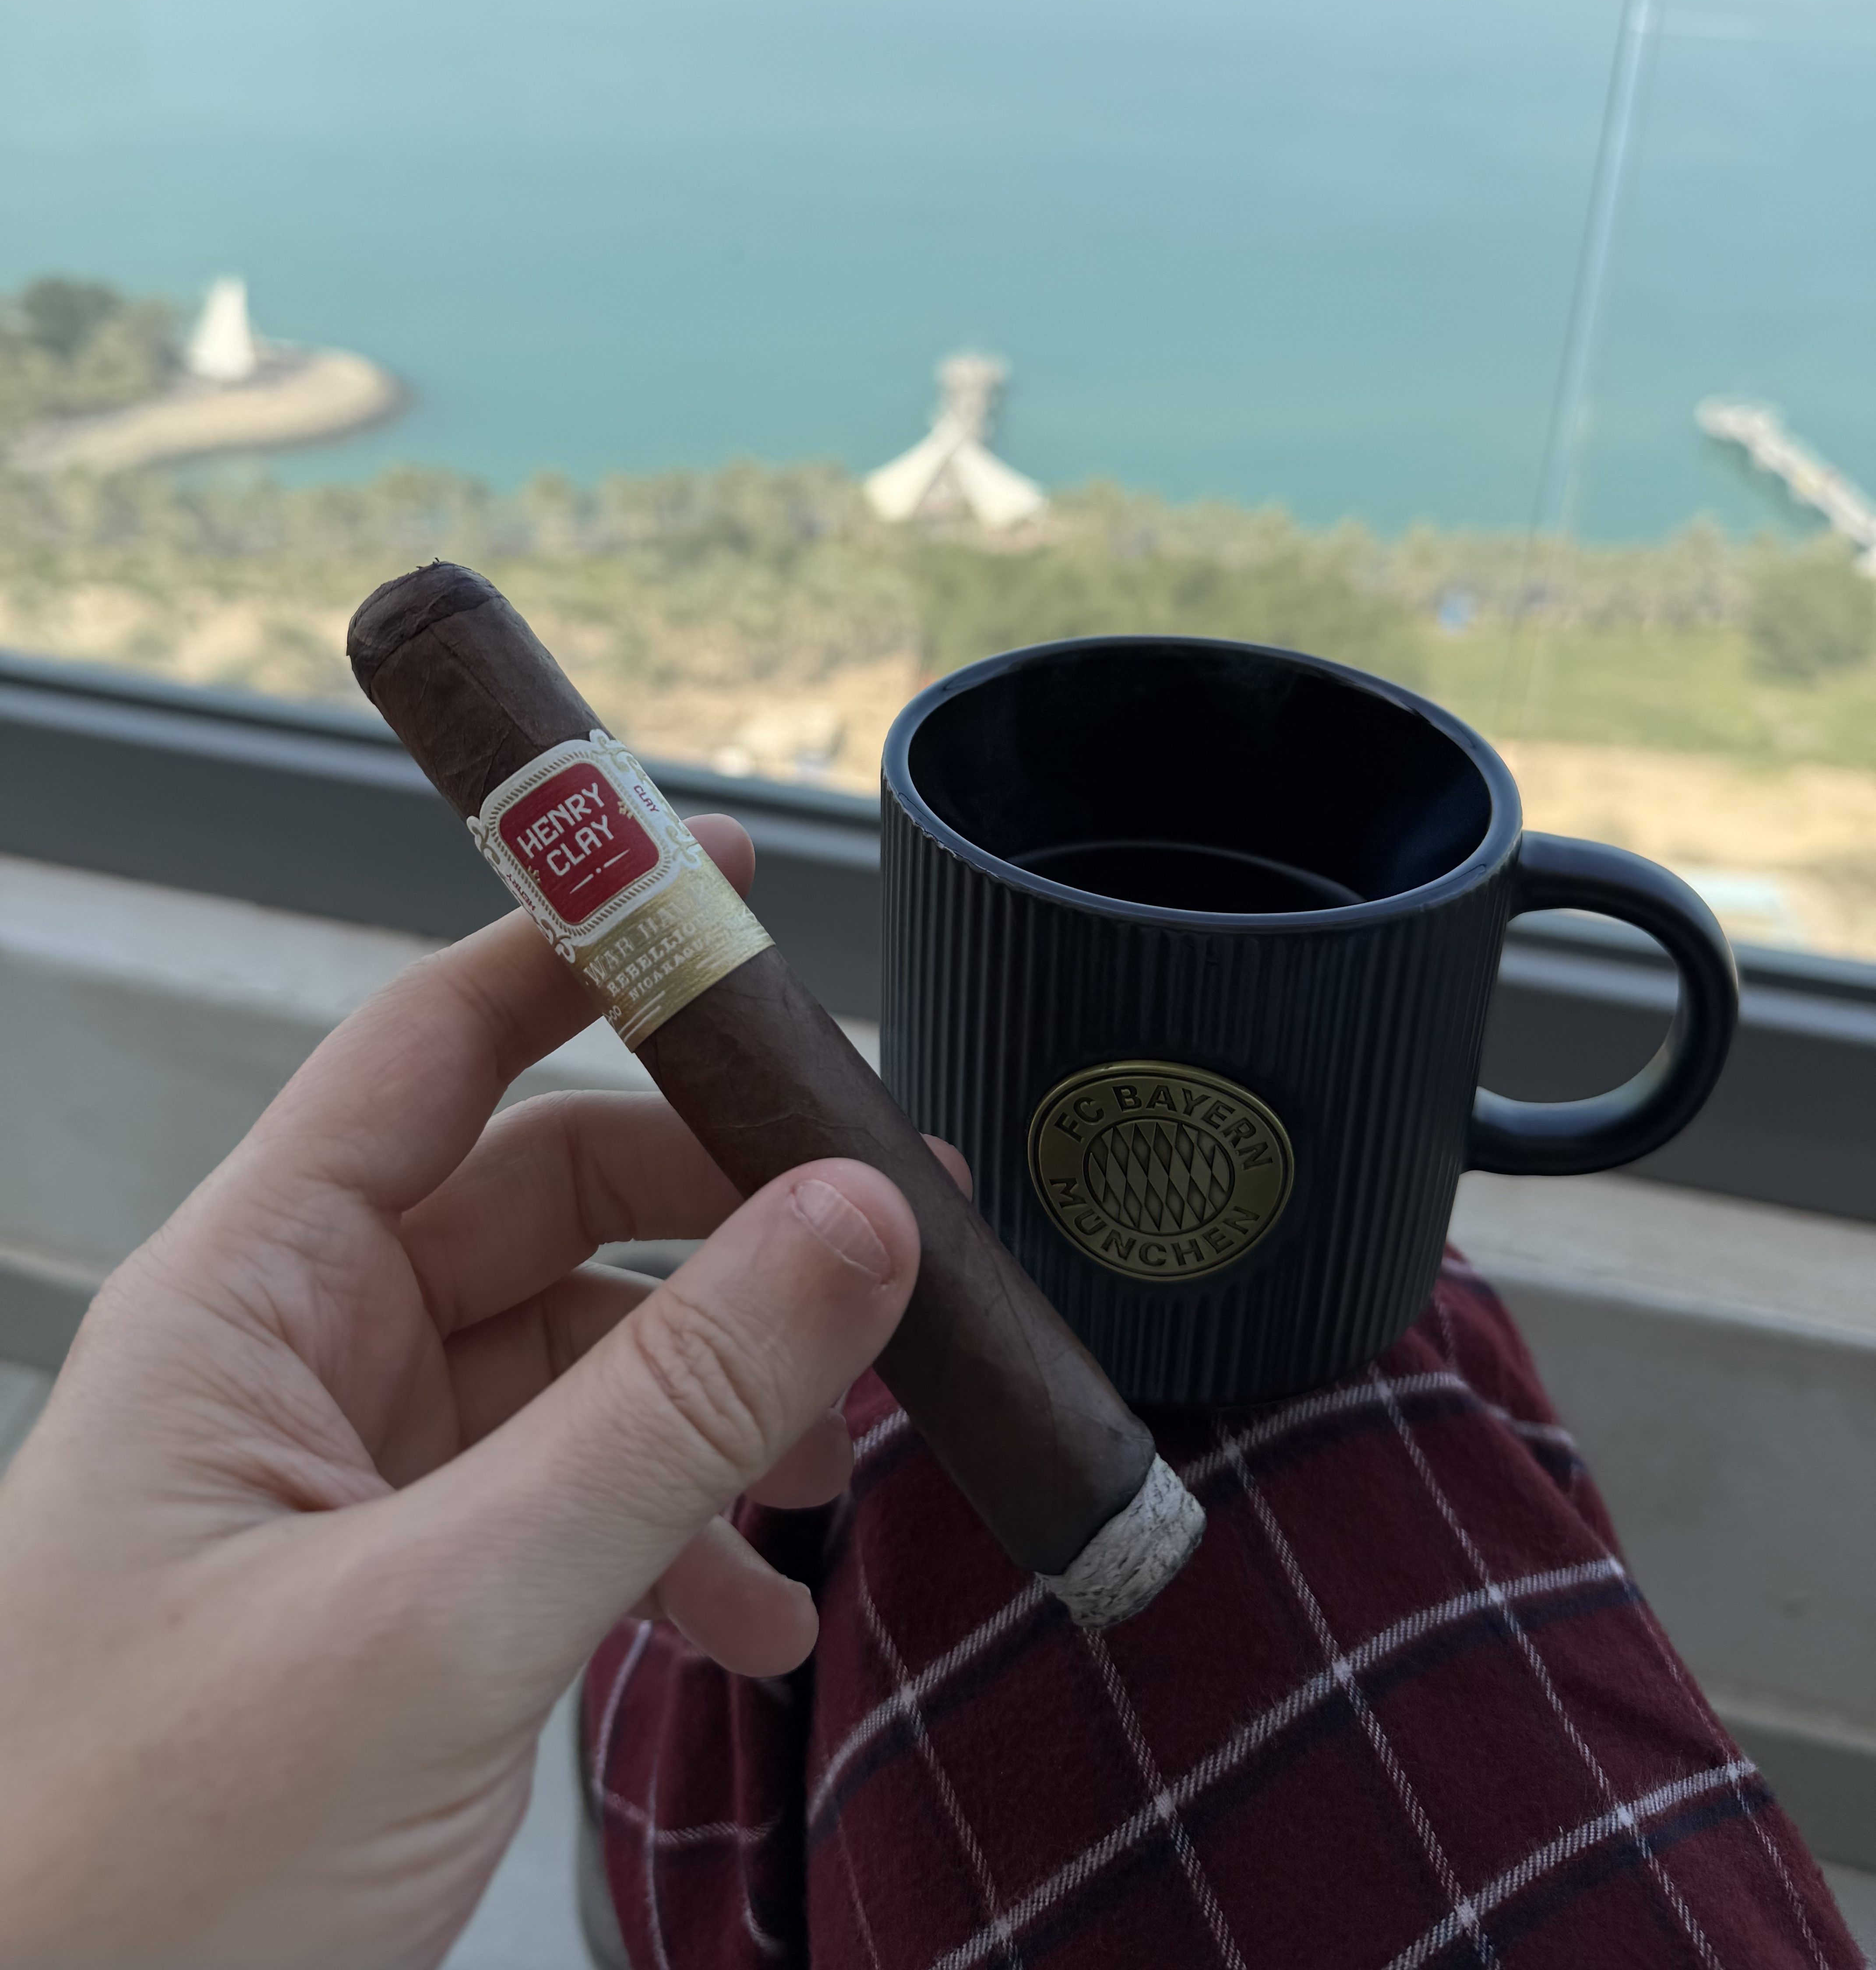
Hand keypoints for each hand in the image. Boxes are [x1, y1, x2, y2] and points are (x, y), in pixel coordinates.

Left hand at [0, 818, 920, 1969]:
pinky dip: (680, 1542)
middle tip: (894, 1230)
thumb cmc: (134, 1872)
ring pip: (579, 1360)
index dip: (579, 938)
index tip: (720, 877)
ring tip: (847, 1464)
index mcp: (255, 1297)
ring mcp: (352, 1484)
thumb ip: (666, 1414)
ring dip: (724, 1396)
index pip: (437, 1042)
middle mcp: (302, 1361)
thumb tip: (855, 1219)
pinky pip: (569, 1505)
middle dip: (722, 1213)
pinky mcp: (397, 1599)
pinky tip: (756, 1616)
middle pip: (548, 1199)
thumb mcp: (442, 1620)